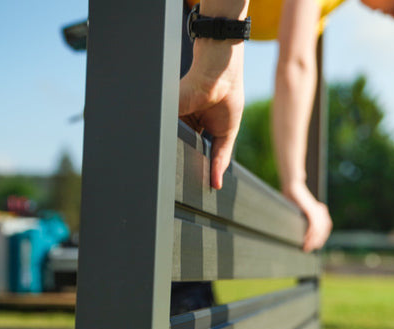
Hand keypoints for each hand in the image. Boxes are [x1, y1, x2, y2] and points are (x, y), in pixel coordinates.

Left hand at [179, 38, 244, 189]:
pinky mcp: (168, 114)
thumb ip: (221, 158)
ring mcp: (174, 120)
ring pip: (171, 146)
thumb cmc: (228, 97)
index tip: (194, 187)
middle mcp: (184, 125)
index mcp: (198, 129)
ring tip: (175, 177)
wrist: (221, 75)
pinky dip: (166, 146)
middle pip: (180, 152)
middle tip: (183, 188)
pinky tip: (167, 159)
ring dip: (174, 159)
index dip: (194, 168)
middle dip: (183, 167)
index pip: (193, 153)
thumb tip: (217, 183)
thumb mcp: (227, 134)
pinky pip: (165, 135)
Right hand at [284, 183, 331, 251]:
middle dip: (316, 242)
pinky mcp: (312, 211)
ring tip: (305, 248)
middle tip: (307, 249)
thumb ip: (305, 221)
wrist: (293, 187)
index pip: (325, 229)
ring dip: (312, 241)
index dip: (320, 239)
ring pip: (318, 231)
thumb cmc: (294, 199)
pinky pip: (313, 226)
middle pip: (322, 232)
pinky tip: (305, 240)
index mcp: (322, 211)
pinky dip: (309, 235)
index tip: (313, 247)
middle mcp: (322, 212)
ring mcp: (318, 211)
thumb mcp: (301, 212)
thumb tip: (304, 235)